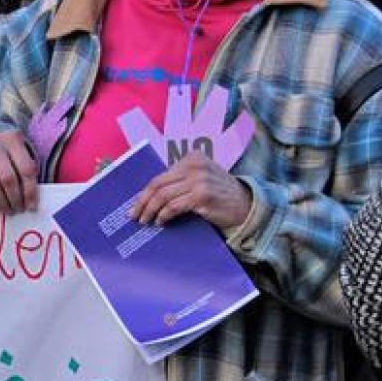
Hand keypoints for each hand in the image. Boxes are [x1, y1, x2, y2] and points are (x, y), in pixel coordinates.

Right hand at [0, 130, 39, 214]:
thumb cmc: (7, 149)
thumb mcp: (21, 149)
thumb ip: (29, 167)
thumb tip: (32, 197)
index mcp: (12, 141)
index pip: (26, 170)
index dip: (30, 191)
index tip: (32, 206)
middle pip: (8, 180)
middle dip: (16, 199)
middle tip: (20, 209)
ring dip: (3, 204)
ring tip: (10, 211)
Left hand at [131, 152, 251, 230]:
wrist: (247, 206)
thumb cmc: (219, 195)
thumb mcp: (199, 180)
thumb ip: (179, 181)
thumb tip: (147, 197)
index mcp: (192, 158)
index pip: (159, 176)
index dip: (144, 193)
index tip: (135, 205)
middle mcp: (195, 166)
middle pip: (157, 185)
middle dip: (142, 202)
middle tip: (134, 216)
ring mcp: (199, 180)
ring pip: (163, 196)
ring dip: (150, 211)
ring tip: (146, 221)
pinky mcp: (202, 195)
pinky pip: (174, 206)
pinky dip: (164, 215)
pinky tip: (161, 222)